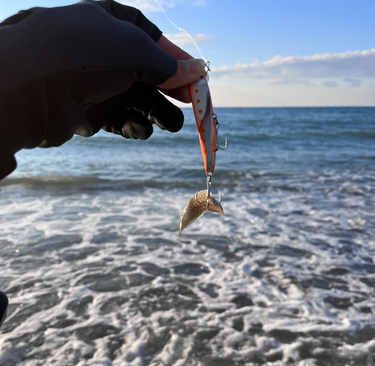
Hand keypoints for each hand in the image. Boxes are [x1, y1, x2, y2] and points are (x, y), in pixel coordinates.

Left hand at [0, 0, 204, 179]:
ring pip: (133, 98)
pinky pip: (116, 117)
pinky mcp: (84, 110)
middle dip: (169, 90)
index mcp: (108, 21)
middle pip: (145, 72)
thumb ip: (166, 63)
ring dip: (155, 112)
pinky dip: (132, 125)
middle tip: (191, 107)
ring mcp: (90, 81)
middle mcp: (100, 50)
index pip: (150, 39)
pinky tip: (142, 130)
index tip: (197, 79)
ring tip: (173, 125)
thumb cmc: (84, 54)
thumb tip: (198, 71)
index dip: (176, 59)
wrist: (30, 88)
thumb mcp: (134, 49)